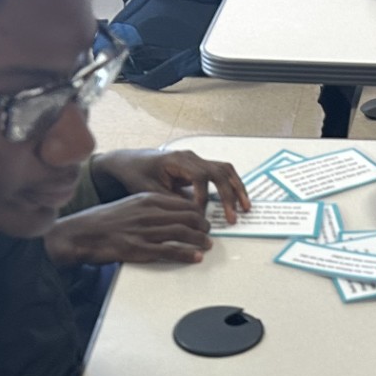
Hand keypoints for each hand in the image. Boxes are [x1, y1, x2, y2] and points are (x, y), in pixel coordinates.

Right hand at [44, 191, 214, 266]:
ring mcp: (144, 231)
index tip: (203, 219)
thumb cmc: (104, 221)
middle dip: (202, 226)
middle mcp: (148, 213)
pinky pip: (169, 251)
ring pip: (182, 233)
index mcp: (146, 199)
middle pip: (187, 217)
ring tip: (207, 245)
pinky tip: (196, 257)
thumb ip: (150, 208)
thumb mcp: (130, 206)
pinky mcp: (139, 249)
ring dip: (199, 240)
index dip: (198, 213)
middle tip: (208, 233)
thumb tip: (171, 215)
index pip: (182, 203)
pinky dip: (186, 254)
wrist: (81, 233)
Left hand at [95, 147, 249, 214]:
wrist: (130, 162)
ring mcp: (197, 160)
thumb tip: (191, 214)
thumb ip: (171, 201)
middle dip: (228, 196)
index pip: (199, 178)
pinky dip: (232, 185)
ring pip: (225, 170)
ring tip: (245, 207)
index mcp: (177, 160)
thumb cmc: (137, 174)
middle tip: (232, 217)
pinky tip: (239, 200)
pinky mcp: (199, 166)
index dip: (203, 198)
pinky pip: (222, 173)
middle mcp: (190, 157)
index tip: (201, 215)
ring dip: (237, 189)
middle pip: (218, 173)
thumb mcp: (149, 191)